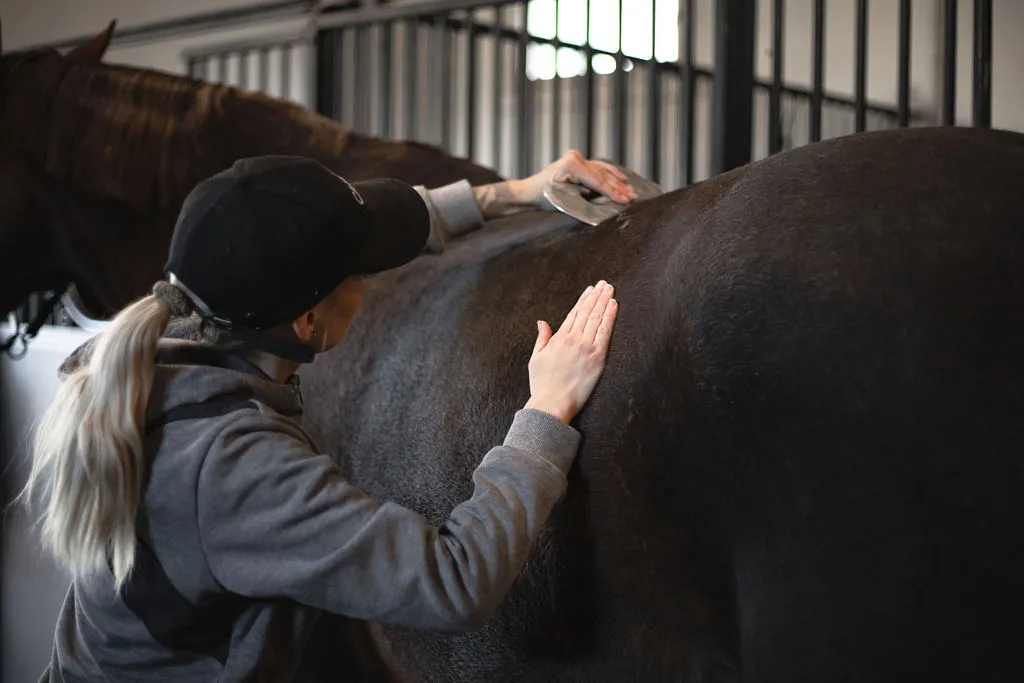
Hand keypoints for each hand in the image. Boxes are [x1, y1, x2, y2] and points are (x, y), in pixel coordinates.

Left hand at [472, 151, 638, 218]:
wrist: (527, 192)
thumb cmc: (541, 199)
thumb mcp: (564, 201)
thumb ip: (586, 200)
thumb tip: (606, 203)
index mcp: (571, 166)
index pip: (598, 181)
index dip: (613, 192)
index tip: (626, 200)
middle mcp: (574, 158)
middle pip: (602, 175)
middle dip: (619, 187)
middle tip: (633, 196)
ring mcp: (575, 158)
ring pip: (602, 170)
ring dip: (617, 180)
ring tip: (630, 189)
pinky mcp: (576, 161)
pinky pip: (597, 167)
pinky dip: (609, 173)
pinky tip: (621, 178)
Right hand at [524, 281, 618, 423]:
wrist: (552, 403)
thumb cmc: (542, 385)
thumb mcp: (536, 358)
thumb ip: (542, 338)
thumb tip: (542, 322)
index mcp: (558, 338)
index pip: (574, 314)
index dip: (583, 300)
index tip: (590, 290)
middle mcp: (572, 338)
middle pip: (587, 312)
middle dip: (596, 296)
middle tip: (604, 283)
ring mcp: (586, 346)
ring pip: (596, 318)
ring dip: (604, 301)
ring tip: (610, 289)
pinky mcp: (597, 356)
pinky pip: (605, 332)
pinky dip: (610, 317)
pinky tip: (614, 305)